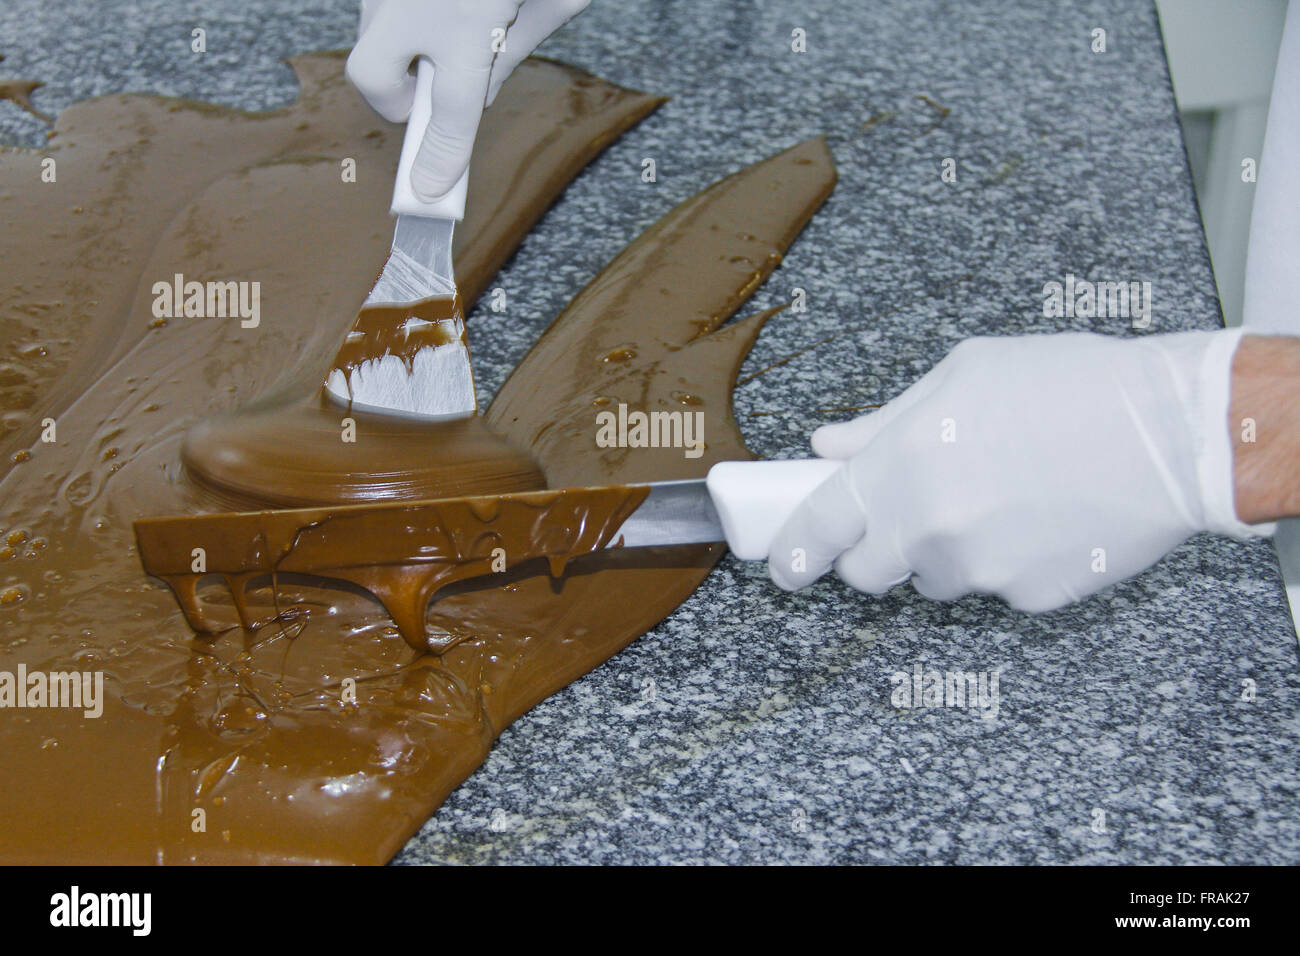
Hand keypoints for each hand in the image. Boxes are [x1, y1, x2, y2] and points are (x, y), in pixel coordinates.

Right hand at [346, 0, 591, 199]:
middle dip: (397, 98)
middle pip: (375, 74)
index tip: (432, 193)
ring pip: (370, 35)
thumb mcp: (552, 0)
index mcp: (470, 23)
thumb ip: (510, 49)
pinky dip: (402, 16)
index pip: (450, 110)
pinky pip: (378, 6)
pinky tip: (442, 8)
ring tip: (451, 26)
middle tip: (429, 96)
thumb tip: (476, 94)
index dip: (443, 157)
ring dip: (398, 50)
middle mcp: (415, 0)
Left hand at [769, 329, 1270, 611]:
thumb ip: (884, 422)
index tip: (782, 565)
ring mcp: (980, 569)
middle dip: (876, 550)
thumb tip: (829, 444)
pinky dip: (1006, 562)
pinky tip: (1041, 517)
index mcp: (901, 466)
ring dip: (947, 552)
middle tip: (911, 514)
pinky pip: (996, 588)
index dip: (792, 552)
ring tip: (1001, 497)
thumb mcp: (963, 375)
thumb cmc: (1070, 386)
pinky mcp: (1028, 597)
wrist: (1173, 433)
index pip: (819, 527)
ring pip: (935, 579)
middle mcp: (930, 527)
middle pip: (867, 572)